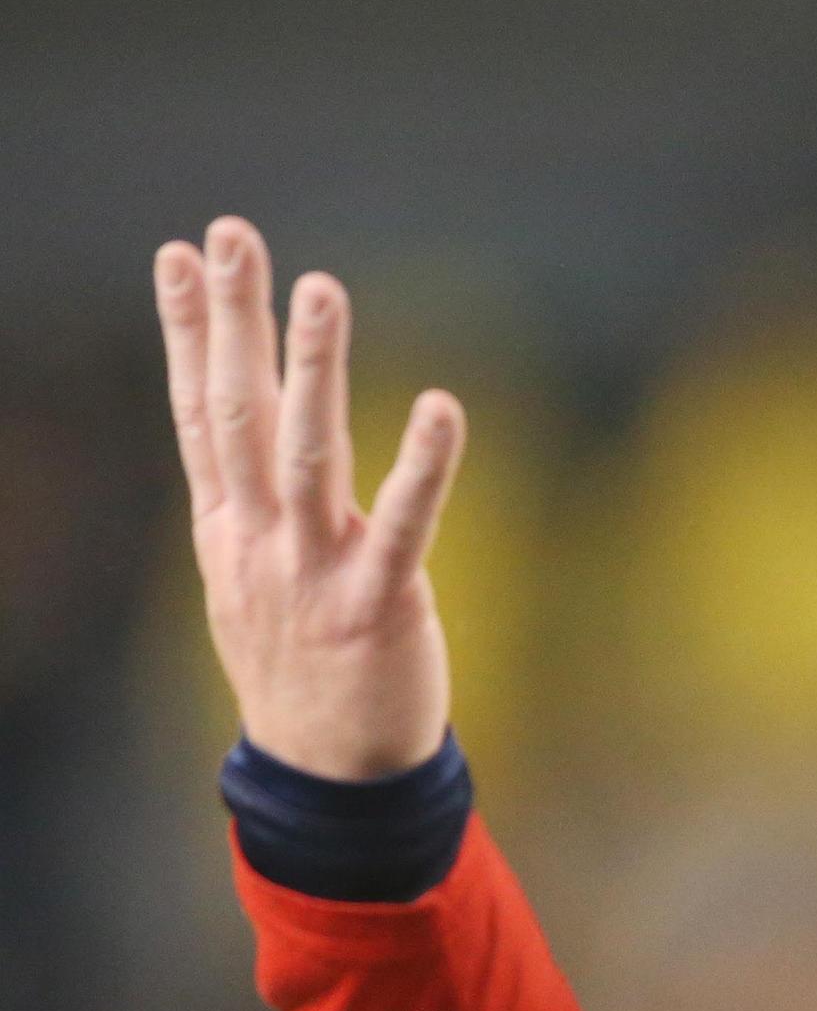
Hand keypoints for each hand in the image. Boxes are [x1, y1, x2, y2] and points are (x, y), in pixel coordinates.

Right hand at [157, 217, 464, 781]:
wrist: (326, 776)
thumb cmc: (300, 668)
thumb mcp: (249, 579)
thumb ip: (248, 507)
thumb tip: (240, 439)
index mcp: (227, 527)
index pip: (198, 410)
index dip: (186, 331)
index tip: (177, 254)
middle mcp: (258, 539)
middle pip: (237, 410)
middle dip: (230, 319)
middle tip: (230, 234)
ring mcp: (312, 571)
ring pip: (309, 452)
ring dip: (314, 367)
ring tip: (319, 286)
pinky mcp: (377, 606)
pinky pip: (403, 526)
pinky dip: (425, 466)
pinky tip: (445, 405)